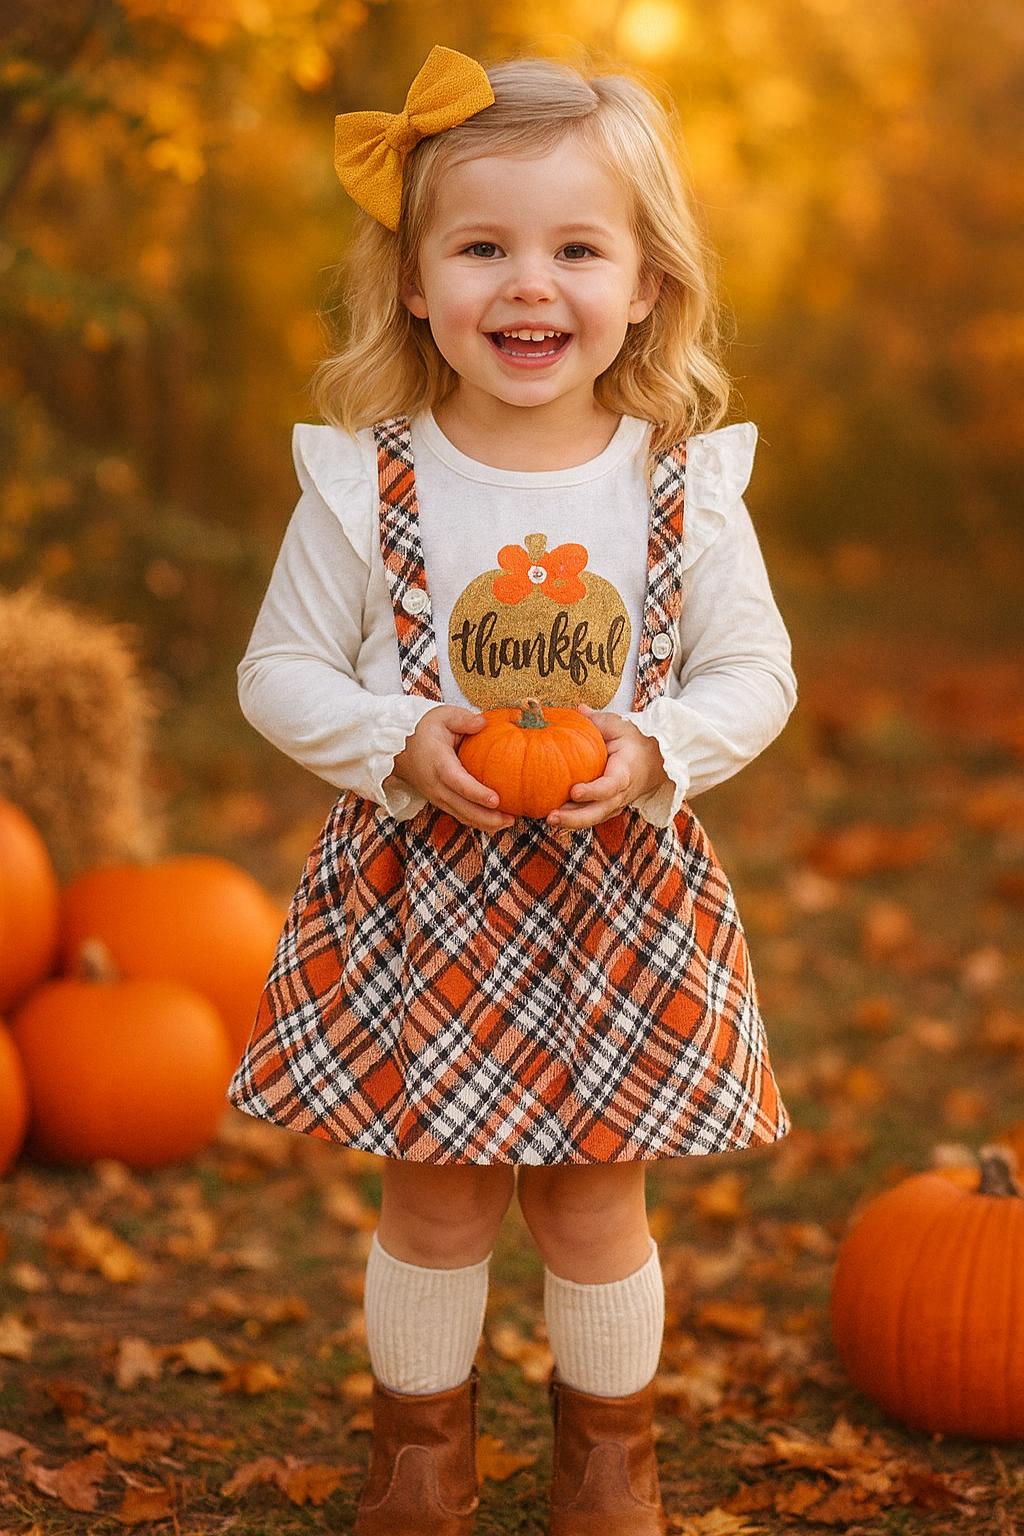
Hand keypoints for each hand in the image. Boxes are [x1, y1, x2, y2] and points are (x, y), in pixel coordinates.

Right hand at [387, 705, 515, 832]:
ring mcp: (437, 796)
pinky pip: (459, 815)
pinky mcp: (440, 801)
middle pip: (463, 808)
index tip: (496, 800)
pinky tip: (495, 822)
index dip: (477, 794)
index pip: (459, 783)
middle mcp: (437, 785)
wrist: (398, 746)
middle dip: (487, 817)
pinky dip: (476, 822)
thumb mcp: (442, 716)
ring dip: (485, 823)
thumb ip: (463, 719)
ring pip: (461, 816)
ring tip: (508, 822)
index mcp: (439, 764)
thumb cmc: (423, 729)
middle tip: (511, 818)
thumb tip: (484, 723)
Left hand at [545, 703, 669, 829]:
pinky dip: (575, 820)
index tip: (574, 791)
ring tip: (549, 819)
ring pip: (595, 818)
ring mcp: (616, 803)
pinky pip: (592, 817)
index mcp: (625, 772)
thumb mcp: (619, 726)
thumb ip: (598, 721)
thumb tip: (578, 709)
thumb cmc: (634, 741)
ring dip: (571, 822)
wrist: (656, 759)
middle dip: (575, 818)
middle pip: (599, 811)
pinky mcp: (609, 807)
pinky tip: (555, 817)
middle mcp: (621, 793)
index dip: (593, 791)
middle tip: (552, 816)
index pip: (610, 786)